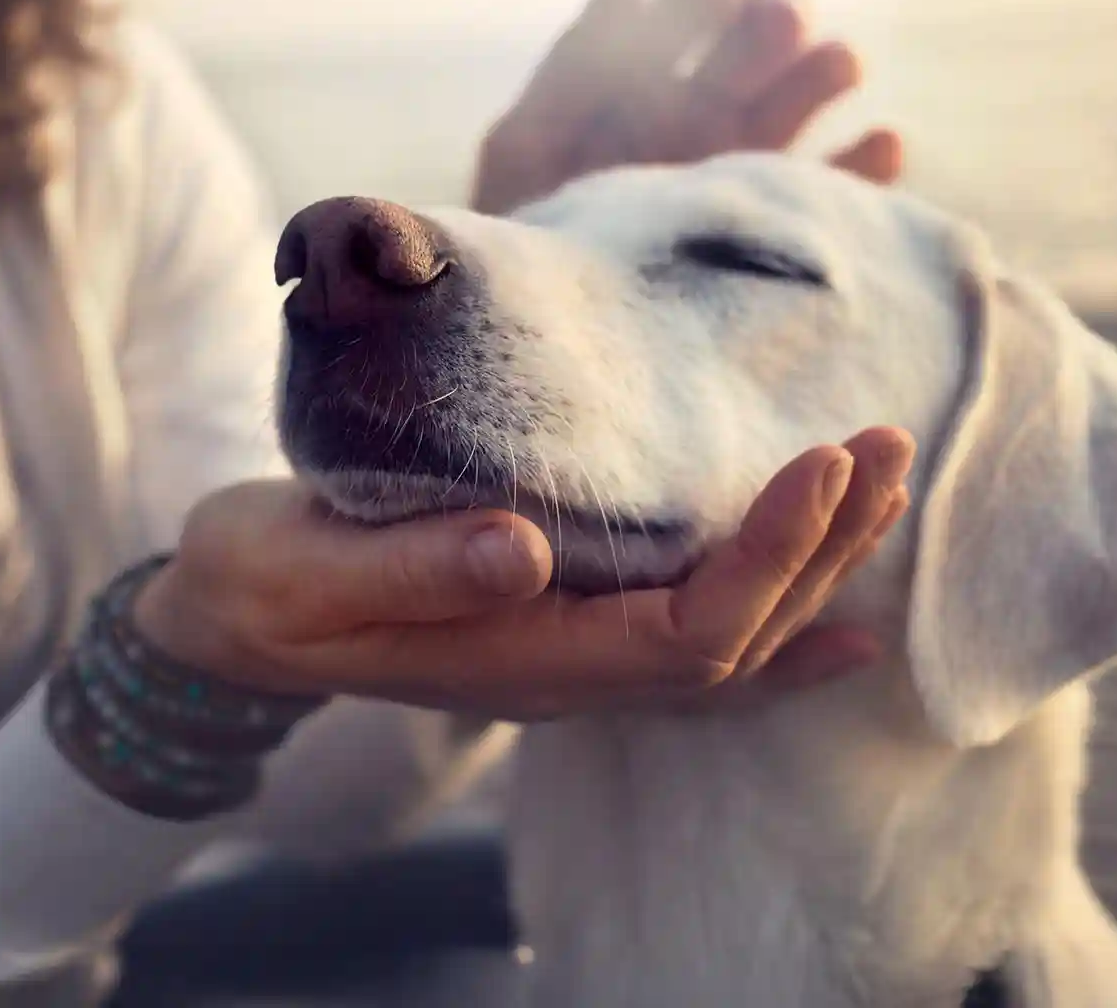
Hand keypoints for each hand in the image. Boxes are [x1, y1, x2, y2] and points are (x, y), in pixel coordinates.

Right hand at [133, 428, 914, 721]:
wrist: (232, 618)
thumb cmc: (263, 586)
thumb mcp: (305, 571)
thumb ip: (411, 568)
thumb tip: (523, 547)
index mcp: (522, 660)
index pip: (687, 631)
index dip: (768, 556)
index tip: (822, 461)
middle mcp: (570, 672)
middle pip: (738, 636)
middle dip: (823, 545)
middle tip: (884, 444)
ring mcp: (576, 657)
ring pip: (733, 637)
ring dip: (818, 566)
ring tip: (884, 484)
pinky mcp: (570, 622)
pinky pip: (701, 645)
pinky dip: (782, 627)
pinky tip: (845, 621)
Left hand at [470, 0, 904, 215]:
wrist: (551, 346)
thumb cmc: (527, 243)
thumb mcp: (530, 148)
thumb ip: (578, 62)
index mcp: (646, 78)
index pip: (696, 3)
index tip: (718, 0)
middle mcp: (706, 113)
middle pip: (761, 39)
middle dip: (777, 18)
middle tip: (779, 23)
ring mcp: (748, 169)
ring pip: (804, 100)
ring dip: (826, 70)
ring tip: (839, 64)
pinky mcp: (783, 231)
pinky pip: (841, 192)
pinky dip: (868, 166)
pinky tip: (882, 142)